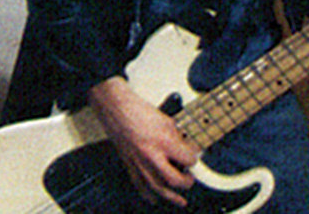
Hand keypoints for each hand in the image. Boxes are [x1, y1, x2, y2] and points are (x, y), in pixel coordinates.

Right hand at [88, 77, 199, 206]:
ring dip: (171, 197)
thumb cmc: (137, 110)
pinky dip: (148, 194)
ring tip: (180, 201)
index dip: (193, 159)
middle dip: (186, 182)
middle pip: (174, 180)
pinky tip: (154, 198)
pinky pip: (139, 184)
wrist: (115, 108)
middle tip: (189, 178)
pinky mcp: (128, 163)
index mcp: (163, 141)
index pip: (188, 159)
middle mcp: (151, 154)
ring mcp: (138, 161)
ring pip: (157, 187)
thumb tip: (185, 148)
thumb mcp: (166, 121)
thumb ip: (177, 138)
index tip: (193, 157)